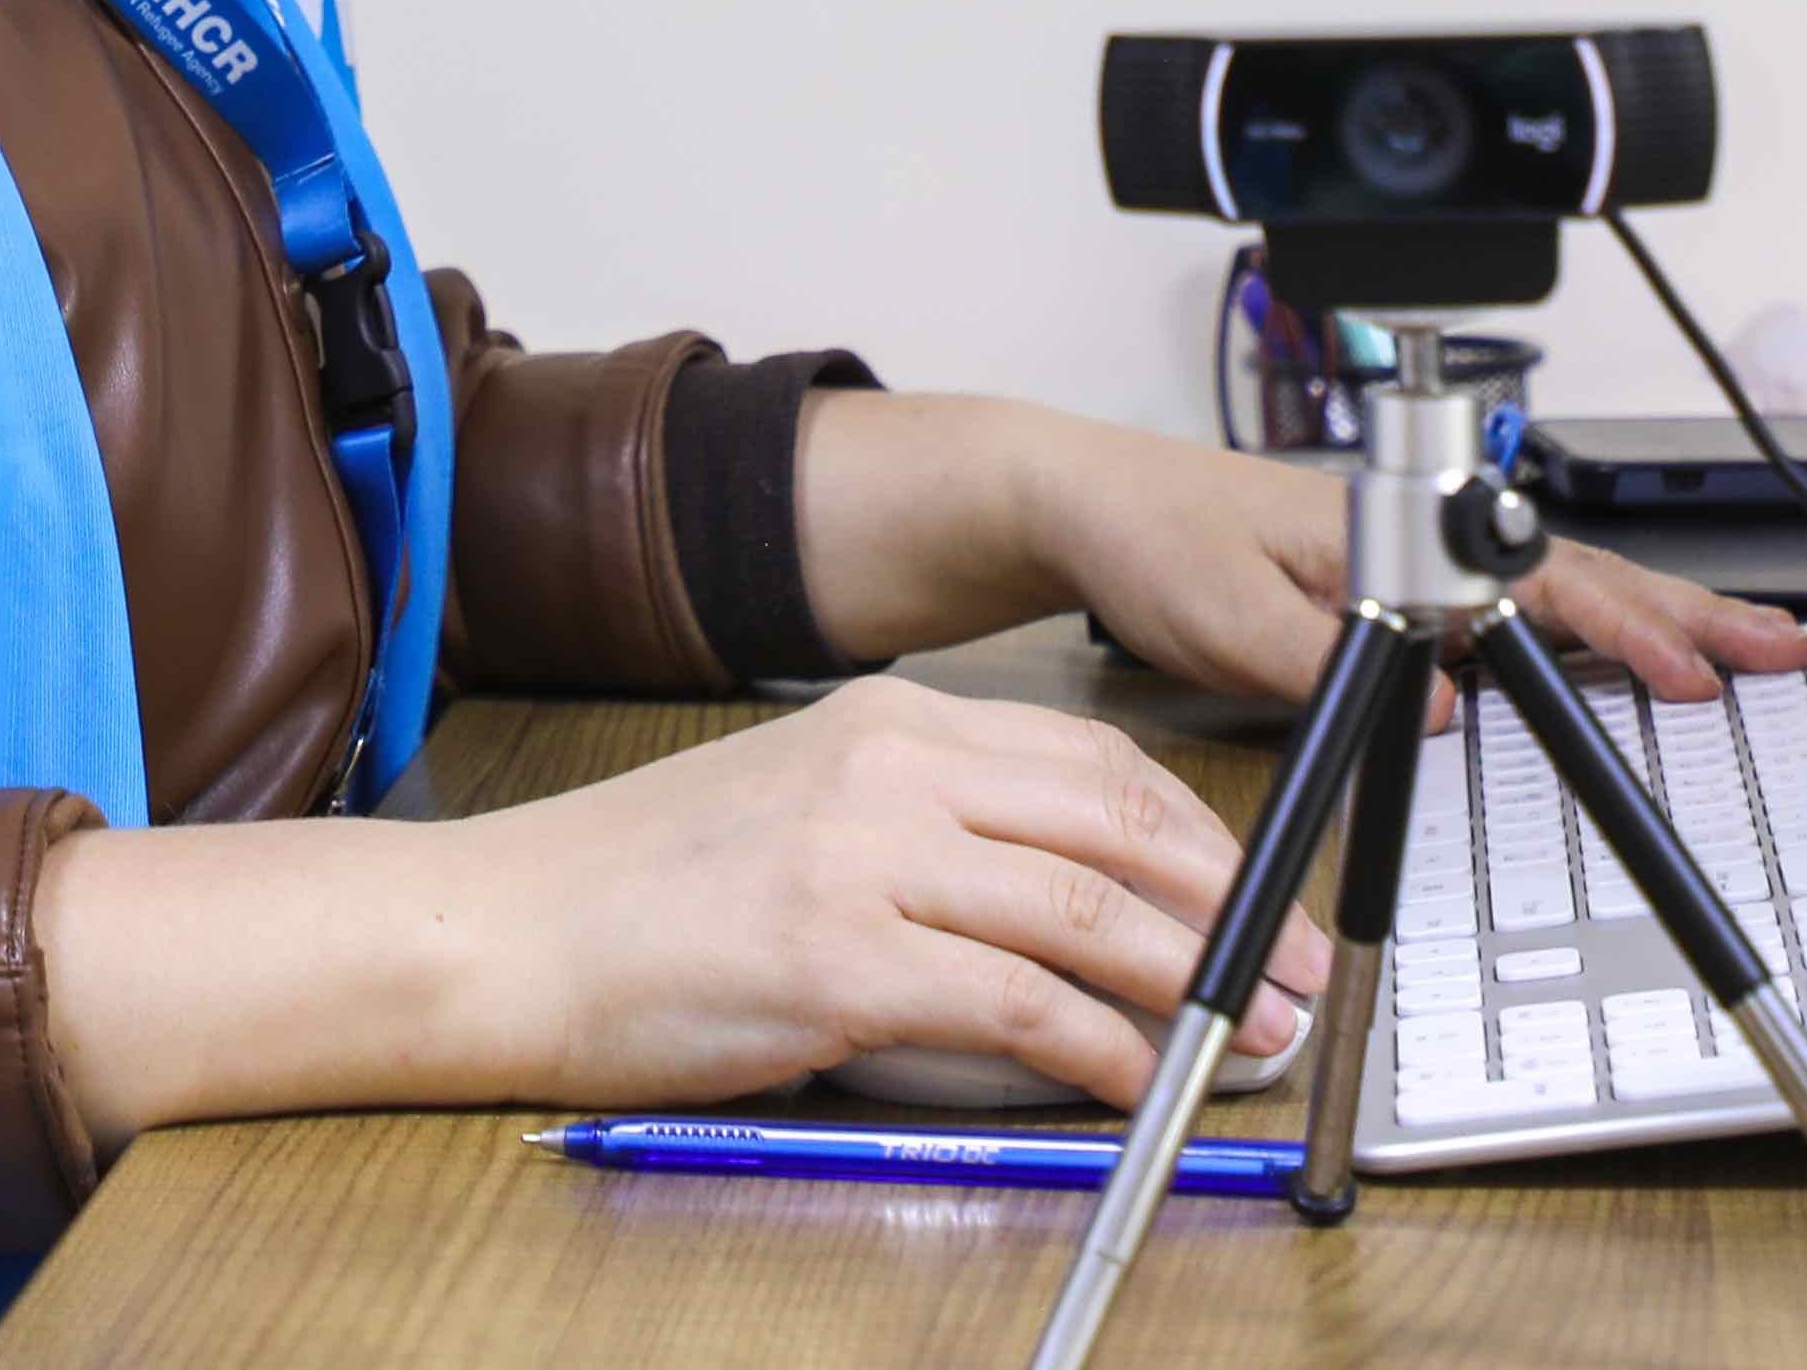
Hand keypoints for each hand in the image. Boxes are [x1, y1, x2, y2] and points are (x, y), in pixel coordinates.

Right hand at [34, 672, 1313, 1141]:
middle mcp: (891, 771)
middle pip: (1117, 829)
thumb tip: (1068, 907)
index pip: (1096, 764)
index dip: (1203, 841)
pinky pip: (1017, 1007)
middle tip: (1299, 982)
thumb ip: (929, 832)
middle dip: (1234, 913)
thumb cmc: (643, 889)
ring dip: (1192, 987)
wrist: (507, 929)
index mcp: (889, 722)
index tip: (1265, 902)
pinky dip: (1098, 1051)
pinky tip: (1133, 1084)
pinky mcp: (839, 960)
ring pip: (1087, 913)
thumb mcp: (801, 806)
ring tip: (1248, 1039)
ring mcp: (865, 860)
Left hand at [798, 392, 1806, 710]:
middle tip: (1776, 649)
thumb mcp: (1227, 615)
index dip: (1626, 629)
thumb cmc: (1149, 536)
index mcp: (1394, 529)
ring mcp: (1411, 553)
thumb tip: (1450, 706)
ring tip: (1734, 646)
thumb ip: (1333, 659)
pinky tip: (1623, 648)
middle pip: (1576, 574)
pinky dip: (1588, 623)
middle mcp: (1417, 533)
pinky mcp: (1392, 580)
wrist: (1087, 502)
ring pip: (1557, 585)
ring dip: (1650, 617)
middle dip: (1685, 614)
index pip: (1537, 584)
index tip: (1694, 670)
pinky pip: (1514, 603)